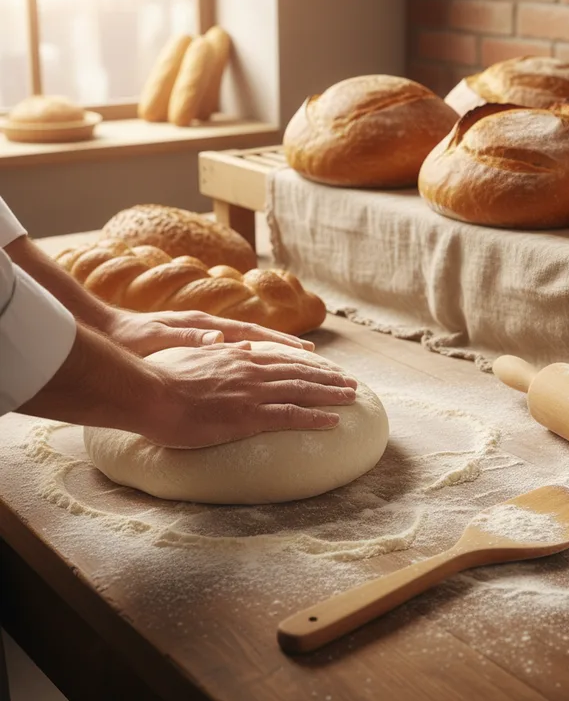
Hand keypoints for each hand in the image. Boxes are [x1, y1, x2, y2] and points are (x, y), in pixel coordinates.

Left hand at [105, 308, 314, 355]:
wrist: (111, 334)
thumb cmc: (132, 338)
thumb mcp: (157, 338)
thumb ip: (190, 339)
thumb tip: (219, 337)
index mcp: (207, 328)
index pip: (255, 336)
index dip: (284, 346)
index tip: (310, 354)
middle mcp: (216, 332)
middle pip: (264, 342)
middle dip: (296, 354)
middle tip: (324, 364)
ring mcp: (213, 340)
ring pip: (258, 350)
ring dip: (286, 359)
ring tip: (313, 366)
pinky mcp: (205, 348)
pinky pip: (244, 355)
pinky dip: (264, 361)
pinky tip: (277, 372)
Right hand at [148, 342, 358, 447]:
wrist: (148, 392)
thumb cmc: (160, 377)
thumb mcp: (191, 356)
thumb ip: (215, 352)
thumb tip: (234, 347)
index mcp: (236, 356)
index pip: (280, 357)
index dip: (305, 362)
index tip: (323, 365)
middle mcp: (251, 369)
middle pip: (299, 371)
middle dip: (327, 376)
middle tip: (349, 382)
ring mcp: (252, 391)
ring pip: (302, 389)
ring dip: (330, 393)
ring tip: (351, 396)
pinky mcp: (249, 415)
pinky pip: (291, 415)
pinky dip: (315, 417)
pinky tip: (333, 420)